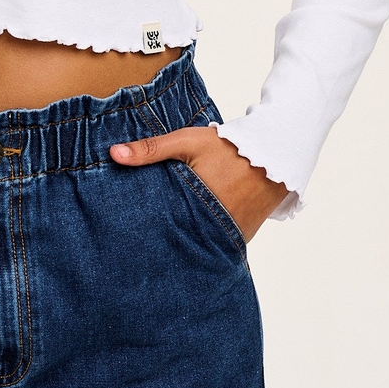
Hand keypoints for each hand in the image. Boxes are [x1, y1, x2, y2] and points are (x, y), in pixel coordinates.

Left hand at [109, 126, 290, 243]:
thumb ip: (151, 149)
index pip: (164, 229)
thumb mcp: (187, 142)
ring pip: (200, 245)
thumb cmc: (228, 146)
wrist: (275, 151)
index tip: (128, 237)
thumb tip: (113, 154)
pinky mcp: (242, 237)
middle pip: (181, 241)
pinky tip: (191, 235)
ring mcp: (231, 236)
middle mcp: (216, 228)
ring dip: (186, 241)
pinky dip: (206, 239)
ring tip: (163, 242)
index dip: (147, 234)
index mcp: (198, 206)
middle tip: (140, 245)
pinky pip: (218, 244)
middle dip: (164, 243)